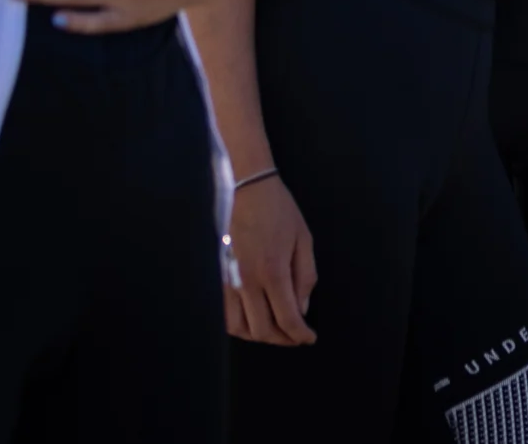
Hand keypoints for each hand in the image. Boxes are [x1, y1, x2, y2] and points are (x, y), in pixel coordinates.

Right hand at [225, 175, 317, 346]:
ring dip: (259, 336)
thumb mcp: (304, 240)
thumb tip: (302, 309)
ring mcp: (229, 281)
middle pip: (262, 330)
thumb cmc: (280, 211)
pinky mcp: (218, 277)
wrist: (246, 188)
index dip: (300, 335)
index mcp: (273, 272)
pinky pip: (225, 314)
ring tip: (277, 330)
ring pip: (239, 328)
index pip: (287, 318)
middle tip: (296, 336)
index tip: (309, 338)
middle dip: (282, 339)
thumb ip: (305, 277)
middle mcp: (247, 282)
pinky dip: (240, 325)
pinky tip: (254, 319)